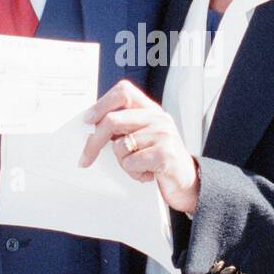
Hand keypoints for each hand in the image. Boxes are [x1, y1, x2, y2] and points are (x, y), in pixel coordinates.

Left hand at [79, 79, 199, 214]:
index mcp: (151, 110)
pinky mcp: (164, 154)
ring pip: (119, 147)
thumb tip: (92, 127)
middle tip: (85, 158)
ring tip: (138, 166)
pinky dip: (133, 173)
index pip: (123, 92)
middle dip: (94, 143)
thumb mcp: (143, 137)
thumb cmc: (160, 160)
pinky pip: (131, 162)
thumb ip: (124, 127)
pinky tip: (147, 174)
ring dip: (123, 163)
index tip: (87, 121)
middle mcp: (158, 118)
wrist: (187, 182)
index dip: (101, 104)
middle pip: (113, 120)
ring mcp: (163, 134)